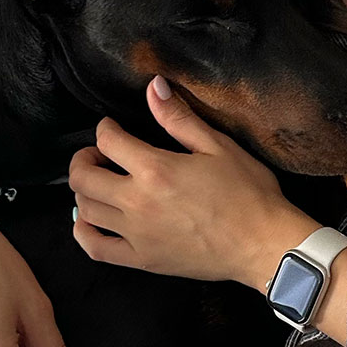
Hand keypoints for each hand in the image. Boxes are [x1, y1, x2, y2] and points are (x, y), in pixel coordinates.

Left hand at [68, 76, 317, 285]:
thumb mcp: (218, 147)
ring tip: (99, 183)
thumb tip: (153, 87)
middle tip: (97, 154)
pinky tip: (89, 222)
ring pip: (85, 211)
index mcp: (155, 169)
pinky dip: (83, 233)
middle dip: (83, 159)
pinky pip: (96, 248)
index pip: (108, 141)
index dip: (105, 128)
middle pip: (83, 178)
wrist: (263, 244)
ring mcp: (137, 234)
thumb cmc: (248, 193)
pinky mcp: (143, 259)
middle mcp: (137, 202)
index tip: (112, 127)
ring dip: (85, 192)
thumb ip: (179, 118)